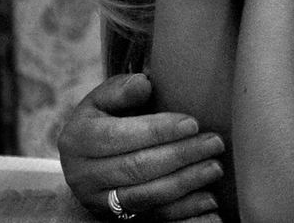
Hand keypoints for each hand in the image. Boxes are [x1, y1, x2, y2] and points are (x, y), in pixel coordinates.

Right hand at [58, 73, 225, 220]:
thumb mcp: (103, 98)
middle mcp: (83, 175)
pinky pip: (154, 217)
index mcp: (78, 140)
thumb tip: (143, 84)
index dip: (159, 130)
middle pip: (138, 167)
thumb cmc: (105, 117)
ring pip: (147, 195)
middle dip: (181, 155)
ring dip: (186, 182)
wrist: (87, 158)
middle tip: (215, 143)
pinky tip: (208, 200)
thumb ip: (122, 89)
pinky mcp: (116, 219)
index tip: (193, 123)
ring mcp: (99, 201)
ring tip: (215, 167)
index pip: (121, 136)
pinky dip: (183, 211)